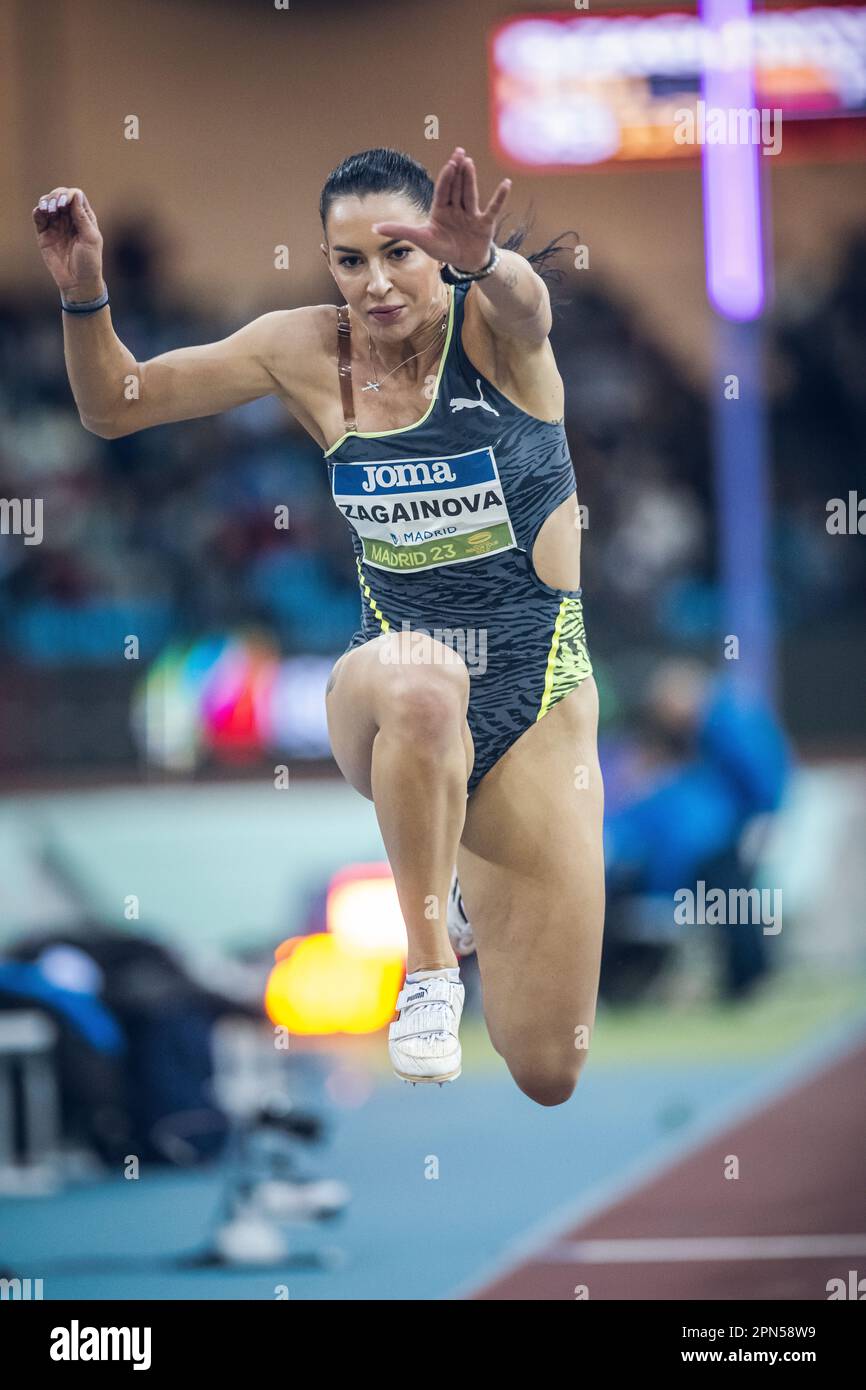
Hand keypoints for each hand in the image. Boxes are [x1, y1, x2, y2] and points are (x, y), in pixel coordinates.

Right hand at [32, 187, 103, 297]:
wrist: (78, 283)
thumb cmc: (89, 262)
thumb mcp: (90, 238)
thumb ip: (82, 217)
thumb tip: (75, 194)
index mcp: (84, 218)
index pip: (76, 197)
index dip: (69, 195)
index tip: (65, 203)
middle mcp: (69, 219)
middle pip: (60, 196)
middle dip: (56, 197)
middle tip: (56, 206)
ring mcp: (56, 226)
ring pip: (48, 204)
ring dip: (46, 202)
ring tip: (48, 210)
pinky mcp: (45, 234)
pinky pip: (39, 218)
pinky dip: (38, 212)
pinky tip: (40, 212)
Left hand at [372, 147, 510, 272]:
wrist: (464, 262)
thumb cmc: (442, 248)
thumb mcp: (420, 239)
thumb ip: (399, 230)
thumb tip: (374, 227)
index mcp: (441, 210)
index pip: (443, 191)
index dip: (446, 178)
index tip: (449, 164)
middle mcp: (456, 208)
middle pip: (456, 188)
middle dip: (458, 172)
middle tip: (459, 153)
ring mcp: (471, 215)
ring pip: (470, 195)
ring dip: (470, 180)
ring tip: (470, 163)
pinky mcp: (484, 223)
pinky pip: (493, 208)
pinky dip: (499, 198)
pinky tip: (506, 184)